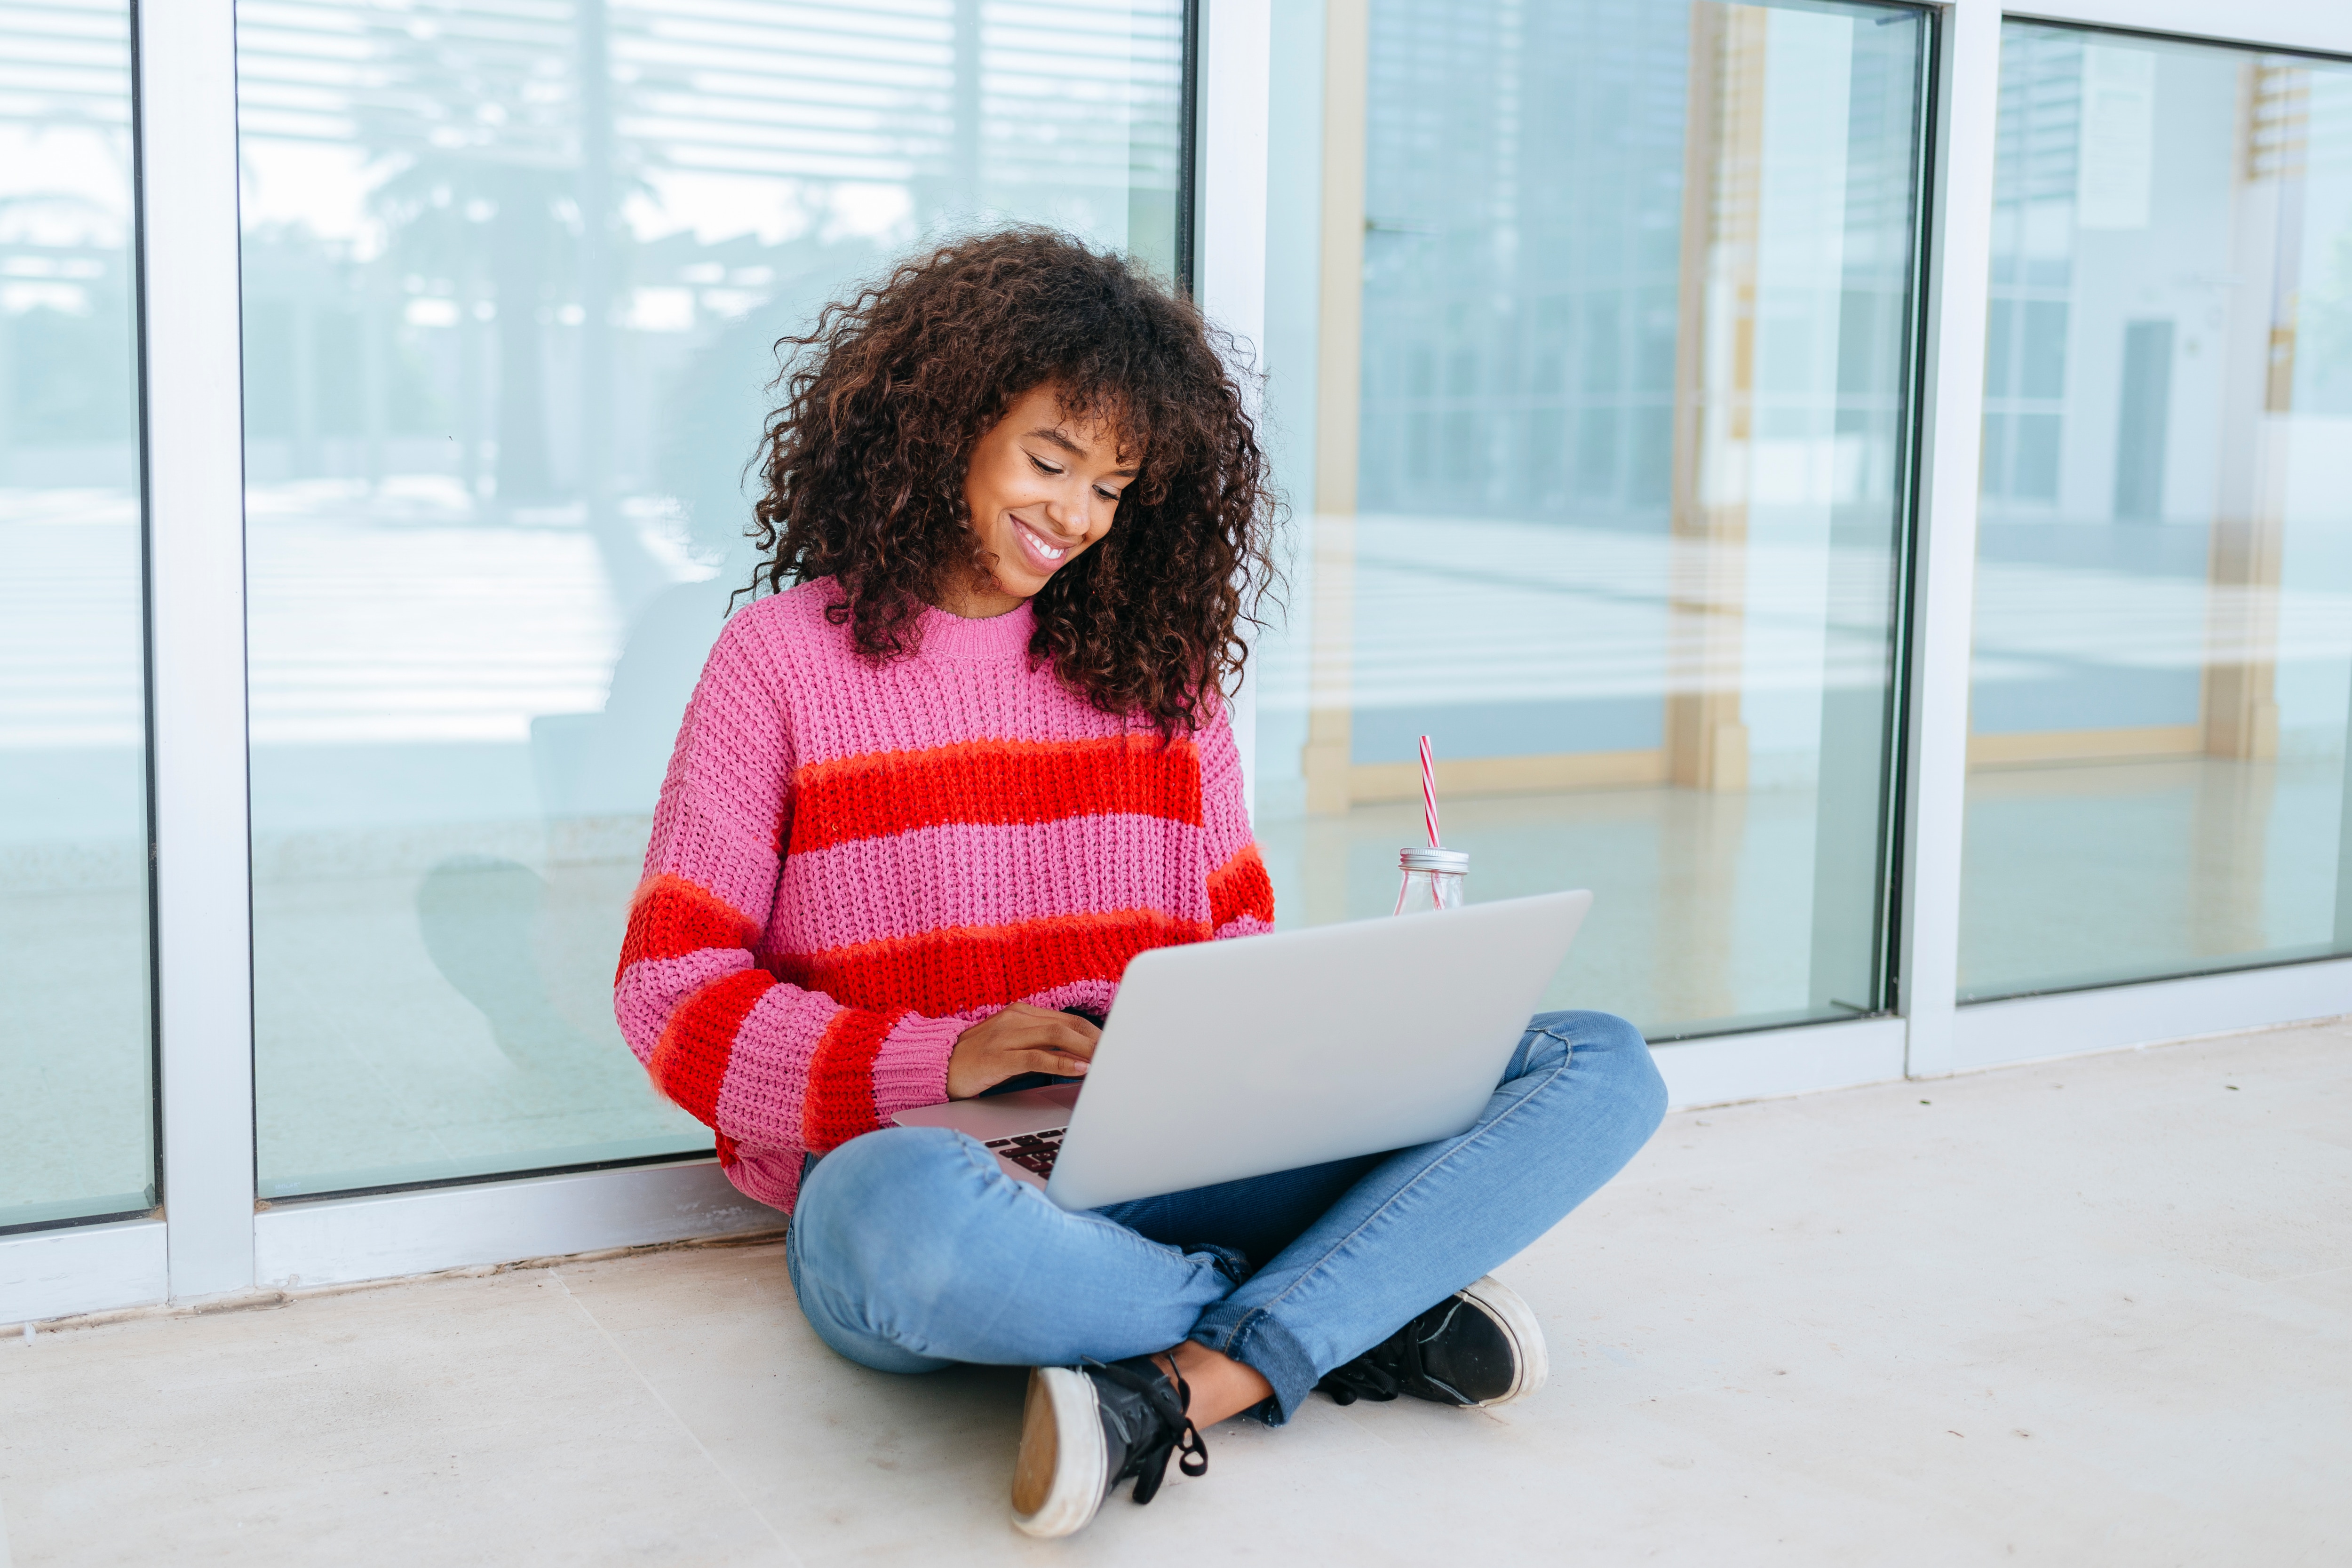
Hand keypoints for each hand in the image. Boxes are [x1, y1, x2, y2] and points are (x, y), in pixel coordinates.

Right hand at [947, 1005, 1099, 1098]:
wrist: (938, 1066)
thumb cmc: (979, 1059)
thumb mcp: (1013, 1046)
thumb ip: (1043, 1047)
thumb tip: (1080, 1058)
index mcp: (1021, 1012)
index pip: (1068, 1019)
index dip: (1094, 1033)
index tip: (1114, 1046)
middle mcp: (1016, 1018)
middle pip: (1068, 1024)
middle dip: (1096, 1040)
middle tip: (1118, 1055)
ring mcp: (1006, 1036)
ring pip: (1056, 1036)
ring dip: (1086, 1049)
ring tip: (1105, 1062)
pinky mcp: (998, 1057)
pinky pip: (1037, 1058)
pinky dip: (1062, 1064)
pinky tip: (1080, 1070)